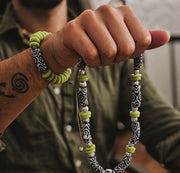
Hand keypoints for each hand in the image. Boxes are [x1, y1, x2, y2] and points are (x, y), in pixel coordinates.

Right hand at [43, 5, 169, 70]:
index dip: (132, 53)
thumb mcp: (124, 44)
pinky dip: (91, 63)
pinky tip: (85, 56)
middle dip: (116, 59)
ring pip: (109, 52)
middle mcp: (107, 10)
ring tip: (94, 54)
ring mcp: (89, 18)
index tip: (120, 49)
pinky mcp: (74, 29)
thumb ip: (144, 40)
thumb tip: (166, 36)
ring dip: (103, 61)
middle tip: (105, 54)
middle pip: (126, 48)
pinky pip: (92, 56)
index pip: (143, 41)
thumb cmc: (98, 45)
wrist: (69, 48)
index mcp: (122, 12)